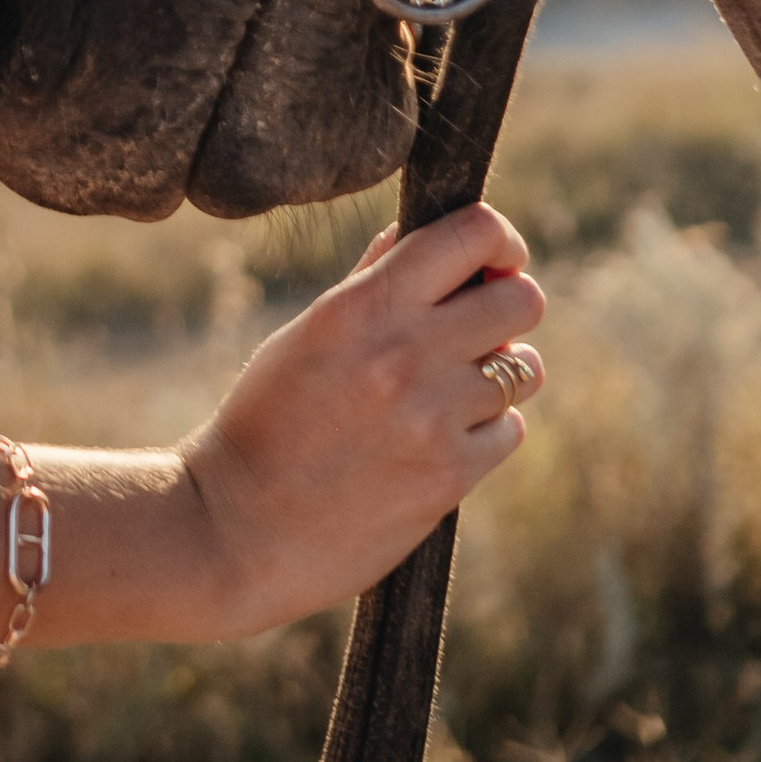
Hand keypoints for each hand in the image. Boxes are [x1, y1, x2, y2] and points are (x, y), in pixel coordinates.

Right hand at [180, 200, 545, 638]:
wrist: (236, 527)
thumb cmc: (263, 423)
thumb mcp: (306, 335)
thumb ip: (369, 282)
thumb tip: (415, 235)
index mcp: (364, 305)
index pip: (475, 234)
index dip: (500, 241)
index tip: (493, 262)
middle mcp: (406, 352)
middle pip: (522, 301)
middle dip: (507, 308)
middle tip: (479, 329)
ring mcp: (432, 417)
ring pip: (523, 369)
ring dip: (499, 373)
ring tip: (452, 390)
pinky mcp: (449, 477)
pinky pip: (509, 431)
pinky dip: (485, 432)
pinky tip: (440, 441)